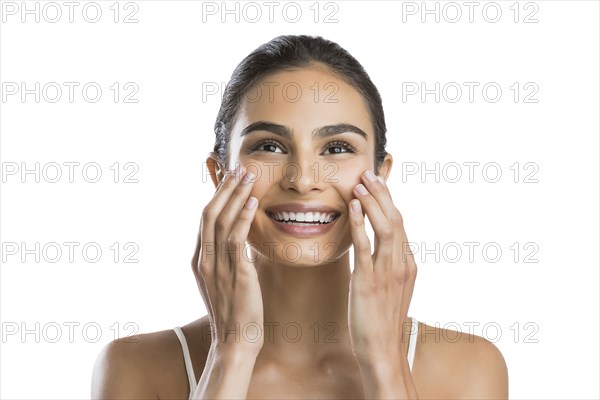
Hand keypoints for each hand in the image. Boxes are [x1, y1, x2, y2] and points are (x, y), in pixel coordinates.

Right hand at [191, 164, 263, 354]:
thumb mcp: (222, 281)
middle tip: (239, 168)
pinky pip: (236, 239)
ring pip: (221, 221)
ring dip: (235, 195)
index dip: (217, 196)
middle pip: (209, 213)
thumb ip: (224, 258)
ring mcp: (217, 266)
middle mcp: (204, 260)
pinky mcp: (235, 274)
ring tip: (248, 176)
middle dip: (225, 188)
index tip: (230, 179)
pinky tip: (253, 202)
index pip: (205, 220)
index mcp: (199, 260)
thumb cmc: (234, 311)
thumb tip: (235, 239)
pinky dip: (243, 217)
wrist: (235, 341)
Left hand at [347, 170, 417, 364]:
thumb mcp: (393, 288)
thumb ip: (390, 266)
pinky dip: (360, 222)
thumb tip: (383, 249)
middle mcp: (401, 264)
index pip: (400, 224)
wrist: (382, 349)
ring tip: (360, 183)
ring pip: (385, 227)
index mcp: (408, 264)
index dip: (388, 201)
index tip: (377, 184)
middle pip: (396, 219)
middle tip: (368, 174)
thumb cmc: (383, 320)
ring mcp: (387, 272)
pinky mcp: (369, 281)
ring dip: (372, 202)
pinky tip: (352, 206)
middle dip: (382, 193)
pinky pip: (365, 245)